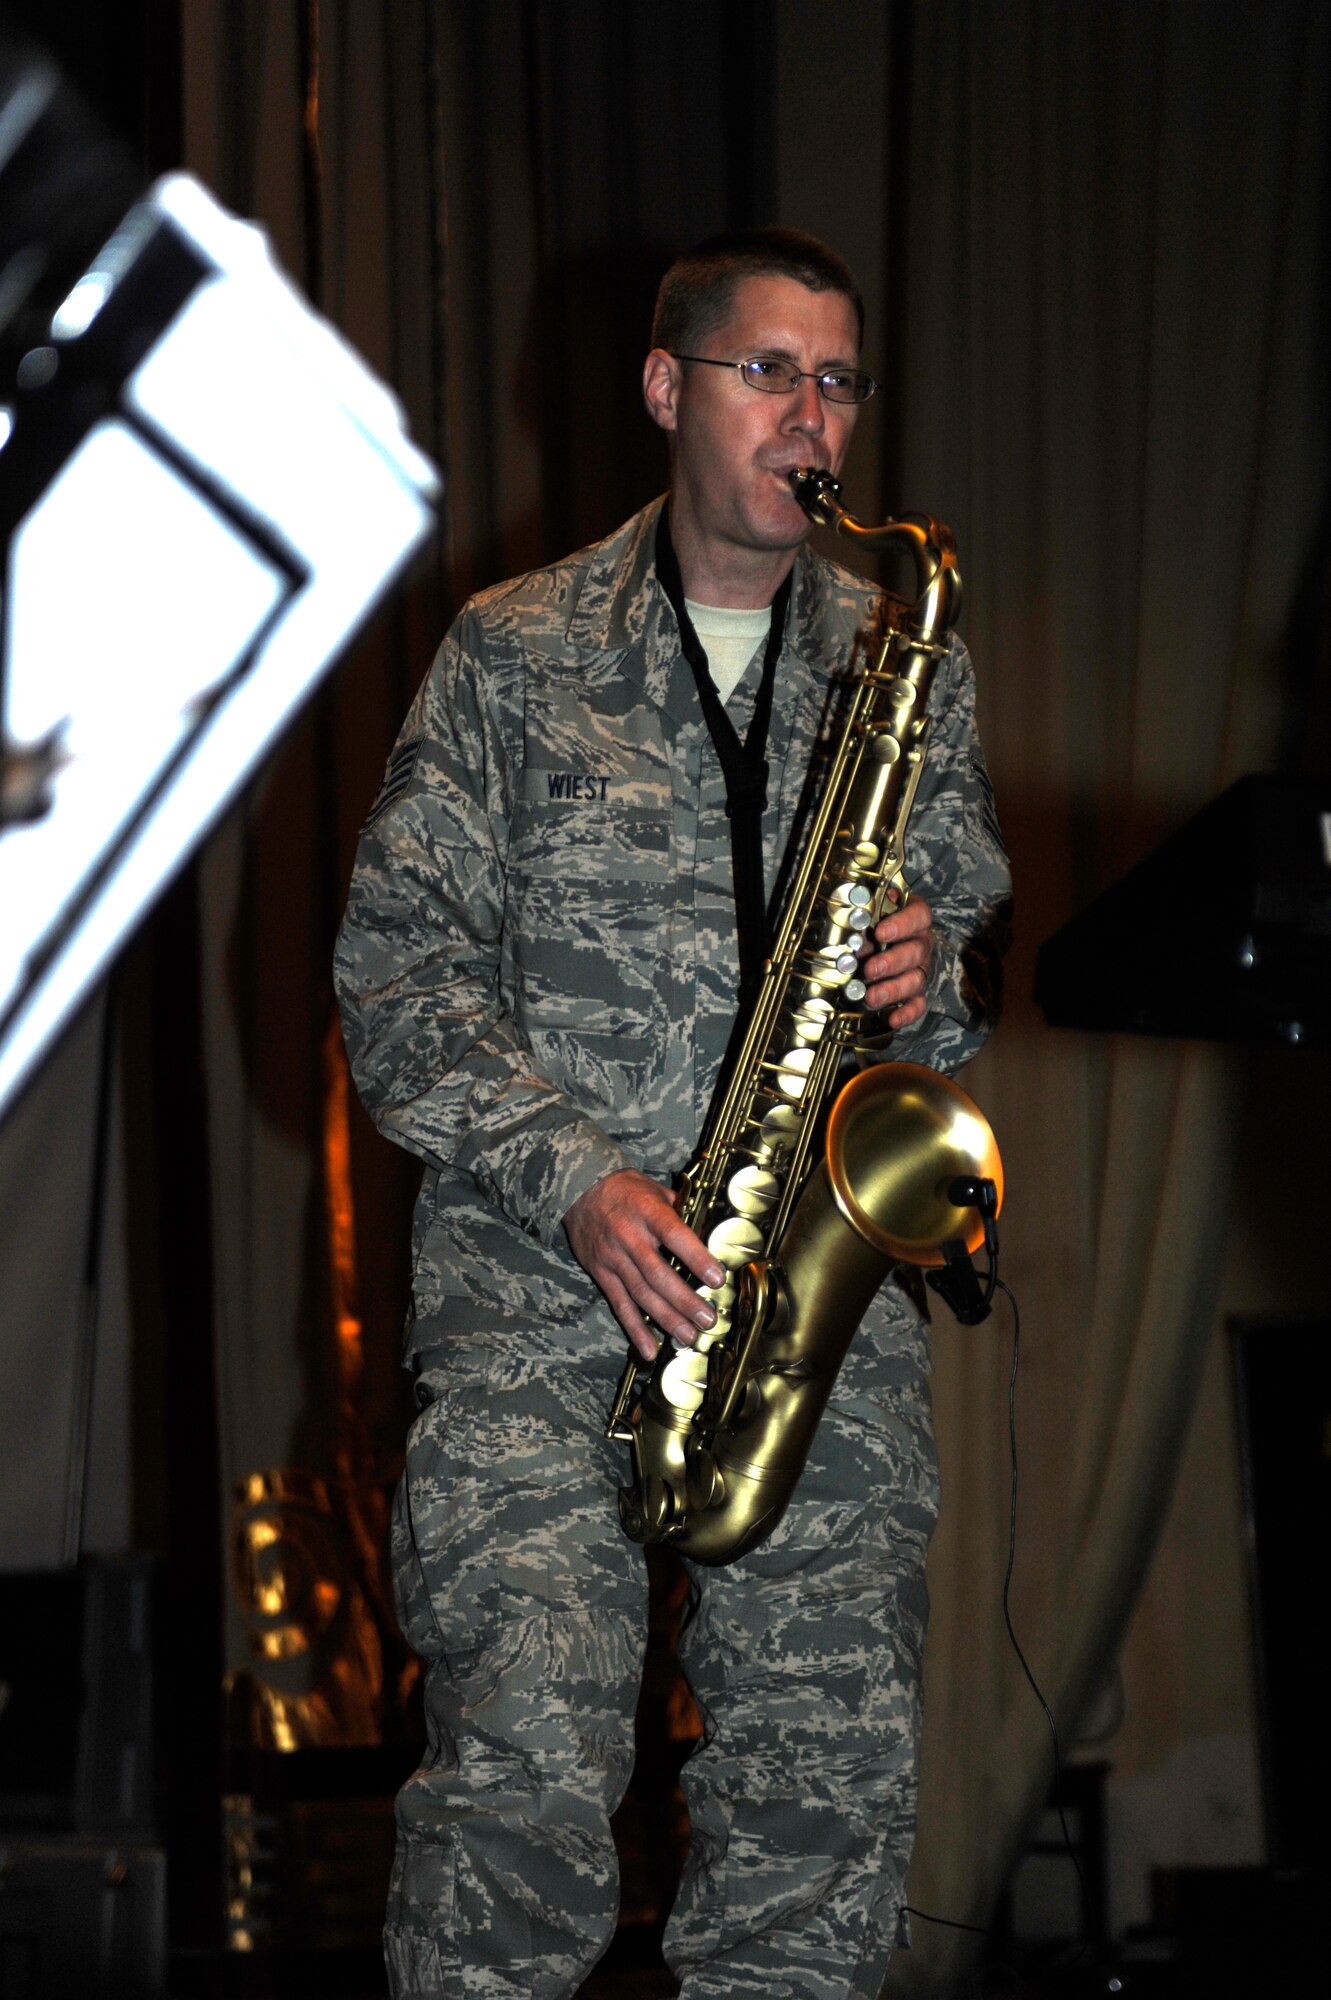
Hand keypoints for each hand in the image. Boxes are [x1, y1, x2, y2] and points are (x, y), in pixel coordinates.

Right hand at [563, 1169, 724, 1362]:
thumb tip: (708, 1235)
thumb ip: (681, 1212)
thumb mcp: (656, 1189)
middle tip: (707, 1319)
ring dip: (666, 1318)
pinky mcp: (600, 1274)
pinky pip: (619, 1304)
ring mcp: (612, 1258)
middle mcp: (628, 1236)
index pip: (674, 1235)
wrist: (579, 1190)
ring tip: (688, 1336)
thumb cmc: (626, 1189)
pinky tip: (649, 1349)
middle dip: (685, 1300)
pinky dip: (634, 1329)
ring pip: (641, 1294)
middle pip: (658, 1274)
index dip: (696, 1258)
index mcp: (647, 1211)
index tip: (716, 1279)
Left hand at [859, 893, 933, 1025]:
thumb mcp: (870, 909)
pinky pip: (918, 1004)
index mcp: (914, 918)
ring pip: (916, 979)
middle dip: (891, 962)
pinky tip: (893, 1019)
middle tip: (870, 969)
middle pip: (916, 952)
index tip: (880, 932)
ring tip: (871, 997)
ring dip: (893, 989)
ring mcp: (919, 969)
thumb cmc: (875, 921)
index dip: (902, 924)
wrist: (881, 939)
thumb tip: (850, 920)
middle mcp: (920, 943)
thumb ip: (864, 911)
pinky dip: (907, 1013)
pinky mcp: (915, 992)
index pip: (918, 916)